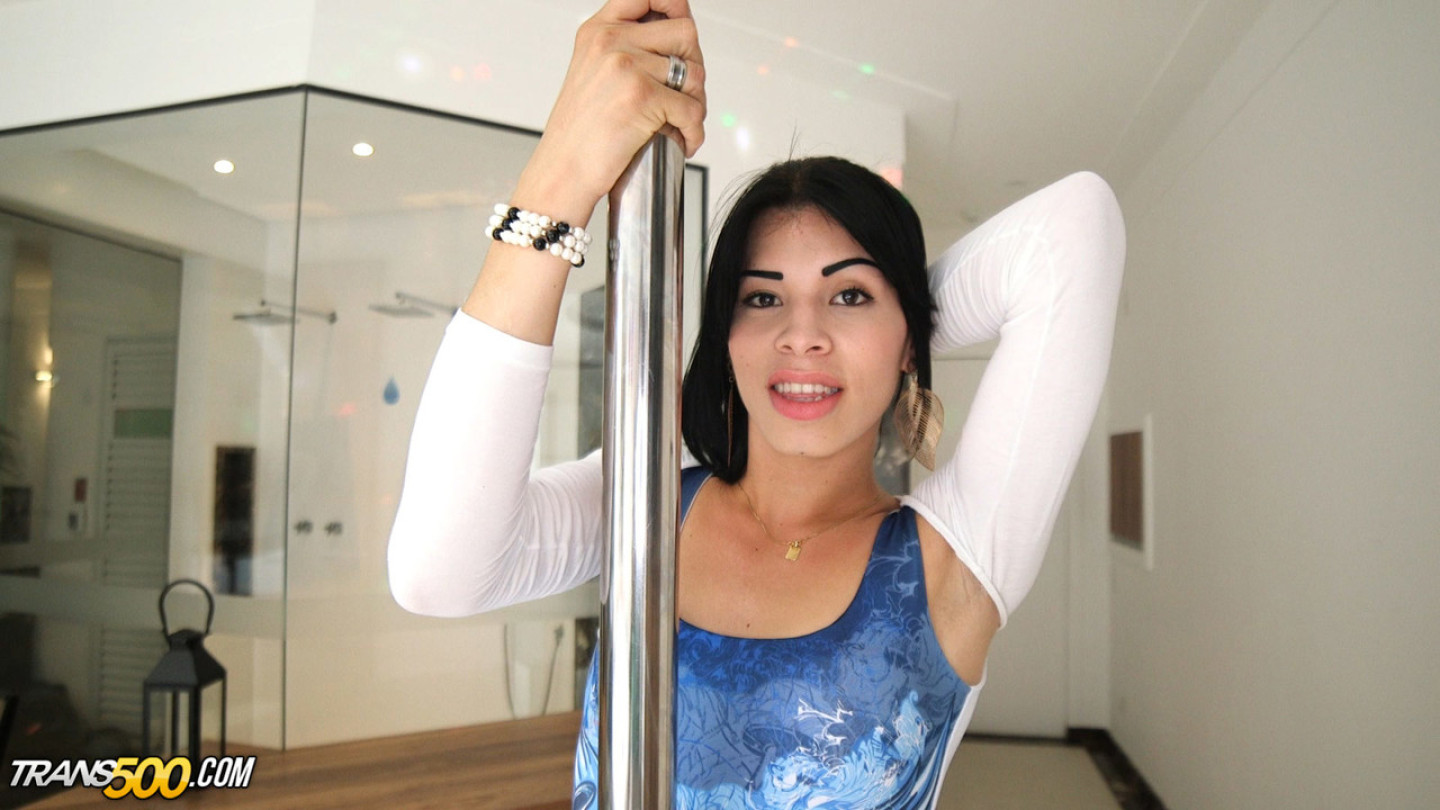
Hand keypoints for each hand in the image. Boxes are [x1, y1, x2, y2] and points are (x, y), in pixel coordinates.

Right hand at [515, 0, 706, 225]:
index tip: (681, 33)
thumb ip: (624, 48)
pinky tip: (682, 139)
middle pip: (685, 32)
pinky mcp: (642, 96)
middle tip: (684, 94)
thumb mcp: (592, 72)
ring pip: (695, 71)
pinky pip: (692, 108)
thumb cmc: (580, 132)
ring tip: (681, 120)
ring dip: (698, 101)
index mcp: (598, 30)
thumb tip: (677, 37)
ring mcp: (626, 65)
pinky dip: (694, 131)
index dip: (674, 6)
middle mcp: (611, 40)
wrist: (562, 171)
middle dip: (695, 65)